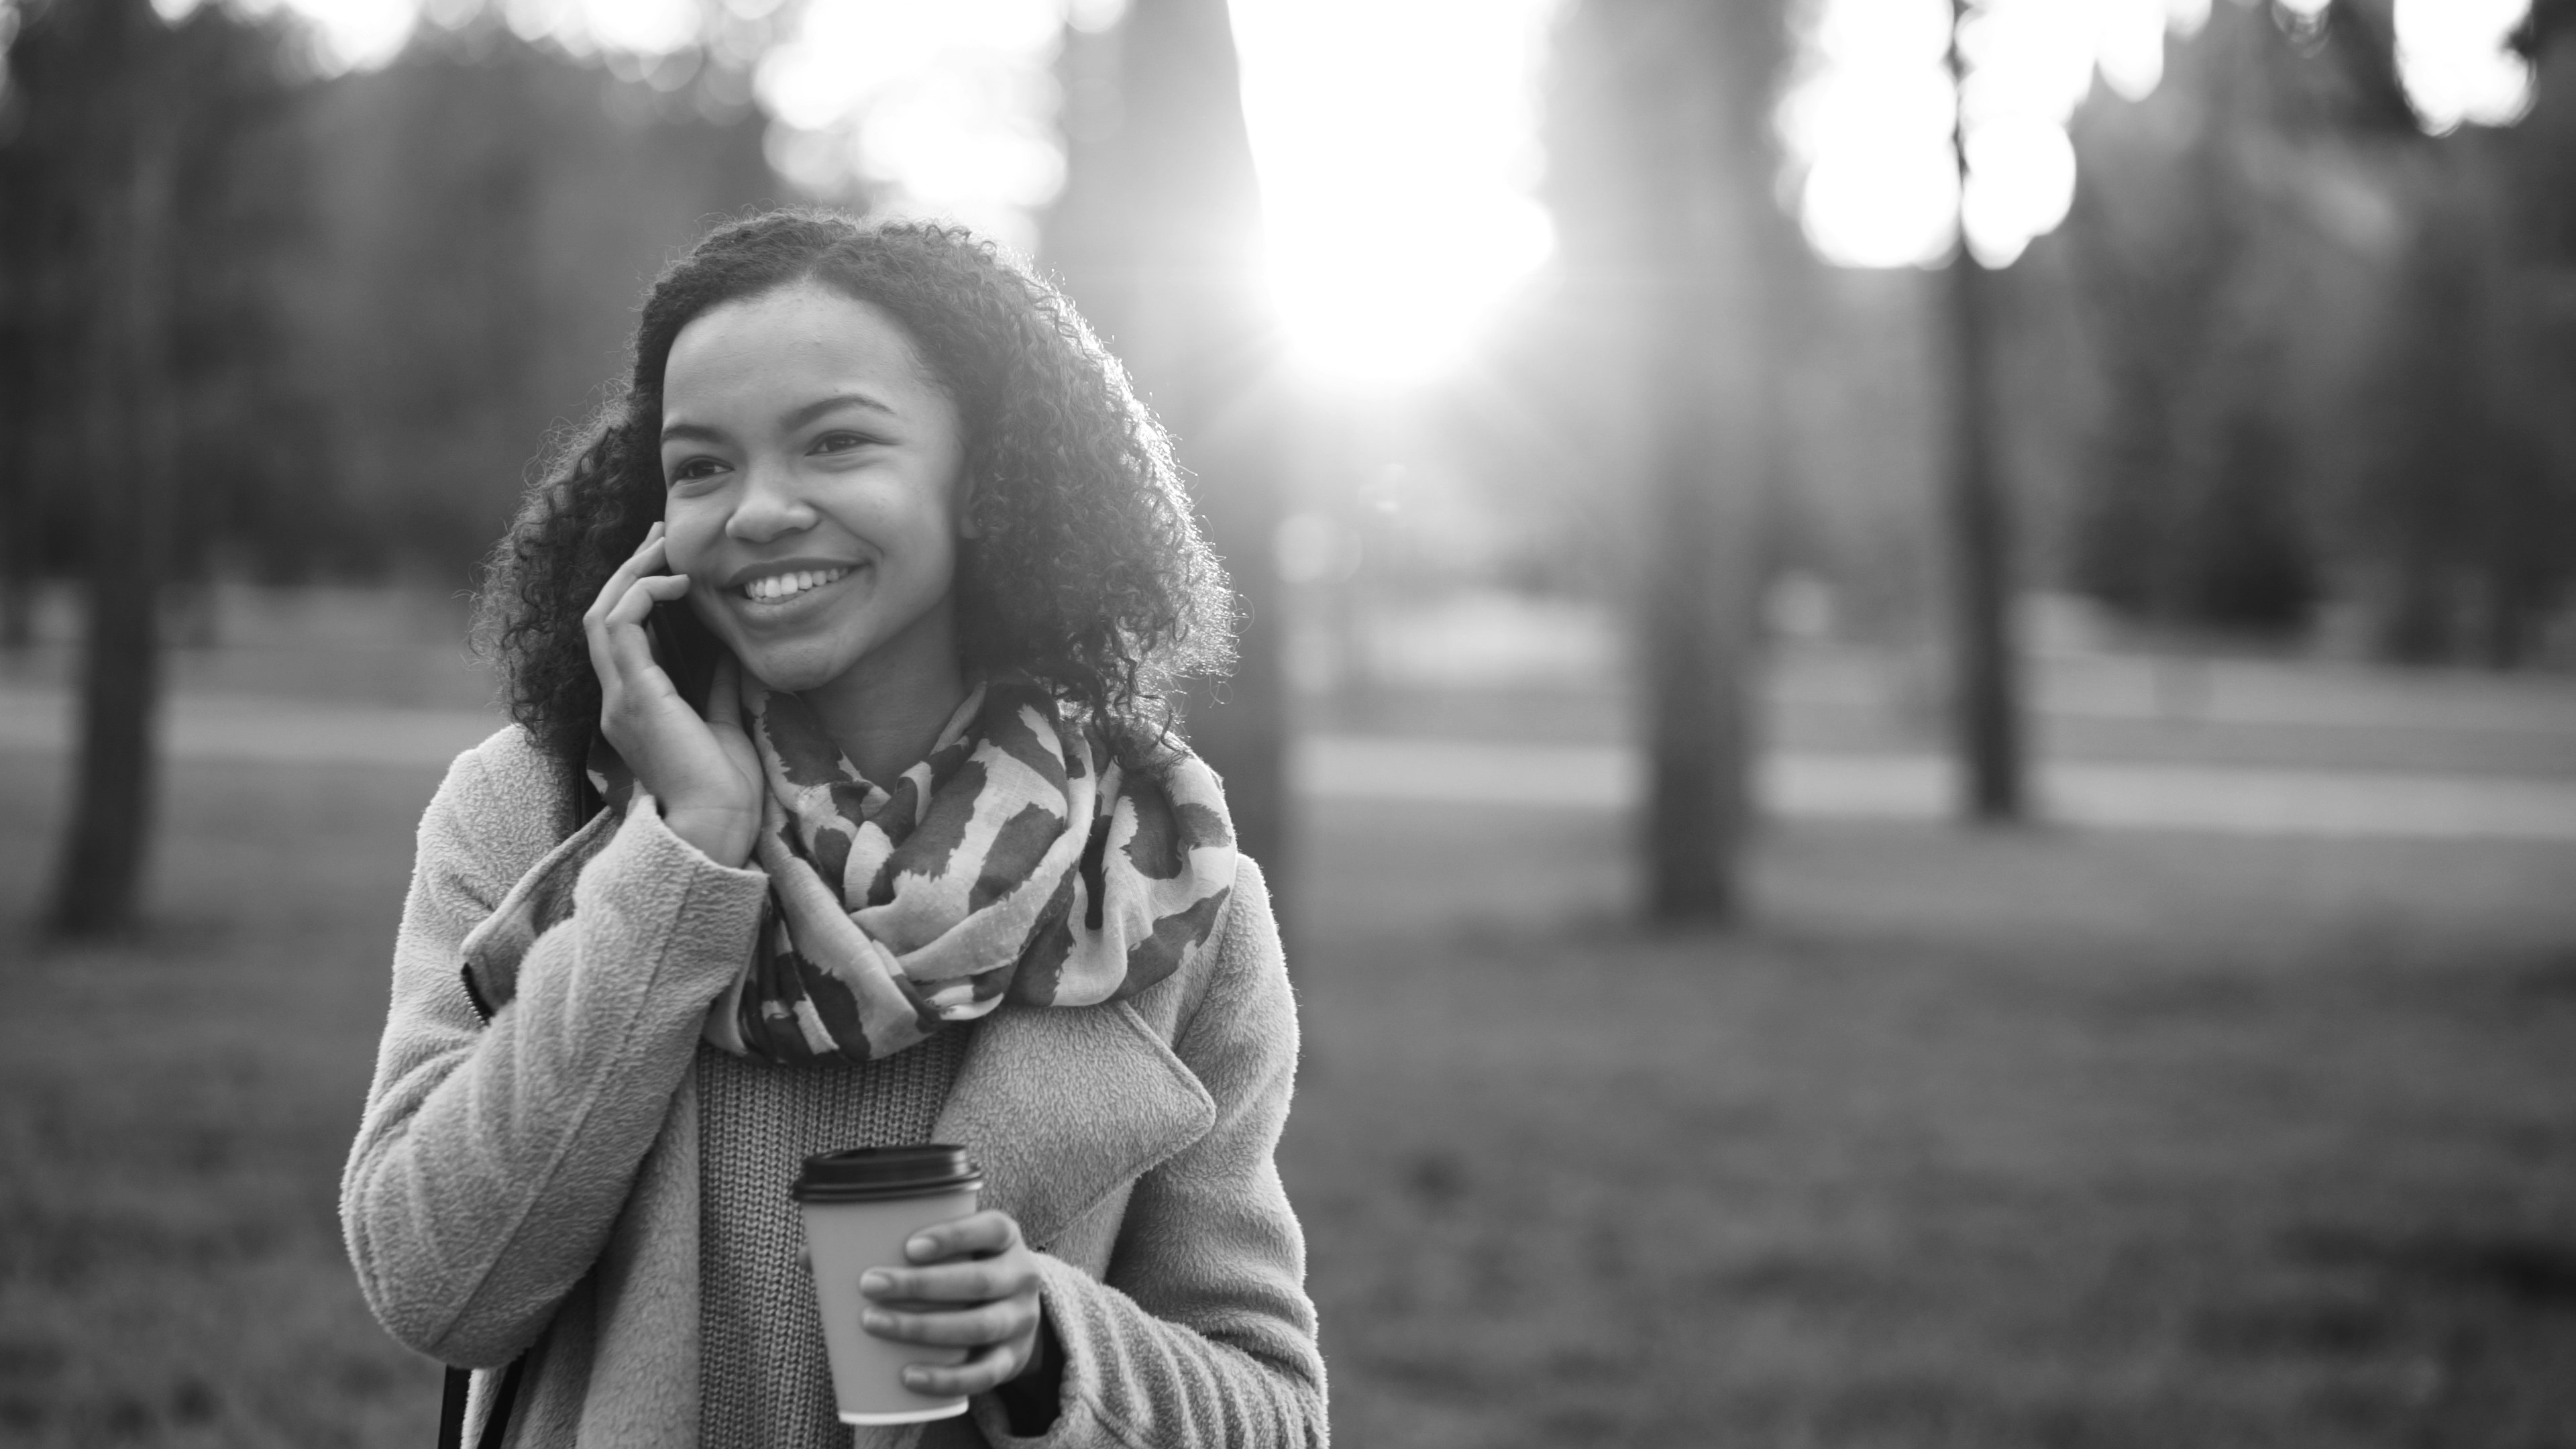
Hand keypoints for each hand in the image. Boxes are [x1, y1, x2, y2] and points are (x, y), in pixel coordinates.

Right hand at [582, 523, 760, 866]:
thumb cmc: (724, 789)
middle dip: (630, 571)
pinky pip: (620, 626)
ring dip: (633, 574)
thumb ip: (716, 685)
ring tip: (664, 548)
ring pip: (603, 614)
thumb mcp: (722, 722)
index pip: (622, 634)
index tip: (670, 561)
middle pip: (604, 615)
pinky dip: (644, 596)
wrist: (717, 828)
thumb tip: (727, 647)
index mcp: (635, 705)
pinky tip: (677, 583)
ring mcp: (619, 698)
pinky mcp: (634, 697)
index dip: (639, 591)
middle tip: (660, 537)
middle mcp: (617, 698)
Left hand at [858, 1209, 1048, 1399]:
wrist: (1012, 1315)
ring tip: (873, 1323)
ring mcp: (1021, 1320)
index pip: (990, 1229)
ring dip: (922, 1327)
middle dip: (920, 1285)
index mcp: (1005, 1238)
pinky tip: (908, 1376)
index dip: (953, 1236)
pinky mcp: (1011, 1359)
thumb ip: (888, 1244)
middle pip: (978, 1280)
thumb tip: (809, 1257)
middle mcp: (1021, 1276)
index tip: (907, 1247)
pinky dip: (945, 1378)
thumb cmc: (961, 1271)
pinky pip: (983, 1374)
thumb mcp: (947, 1251)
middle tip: (868, 1285)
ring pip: (979, 1326)